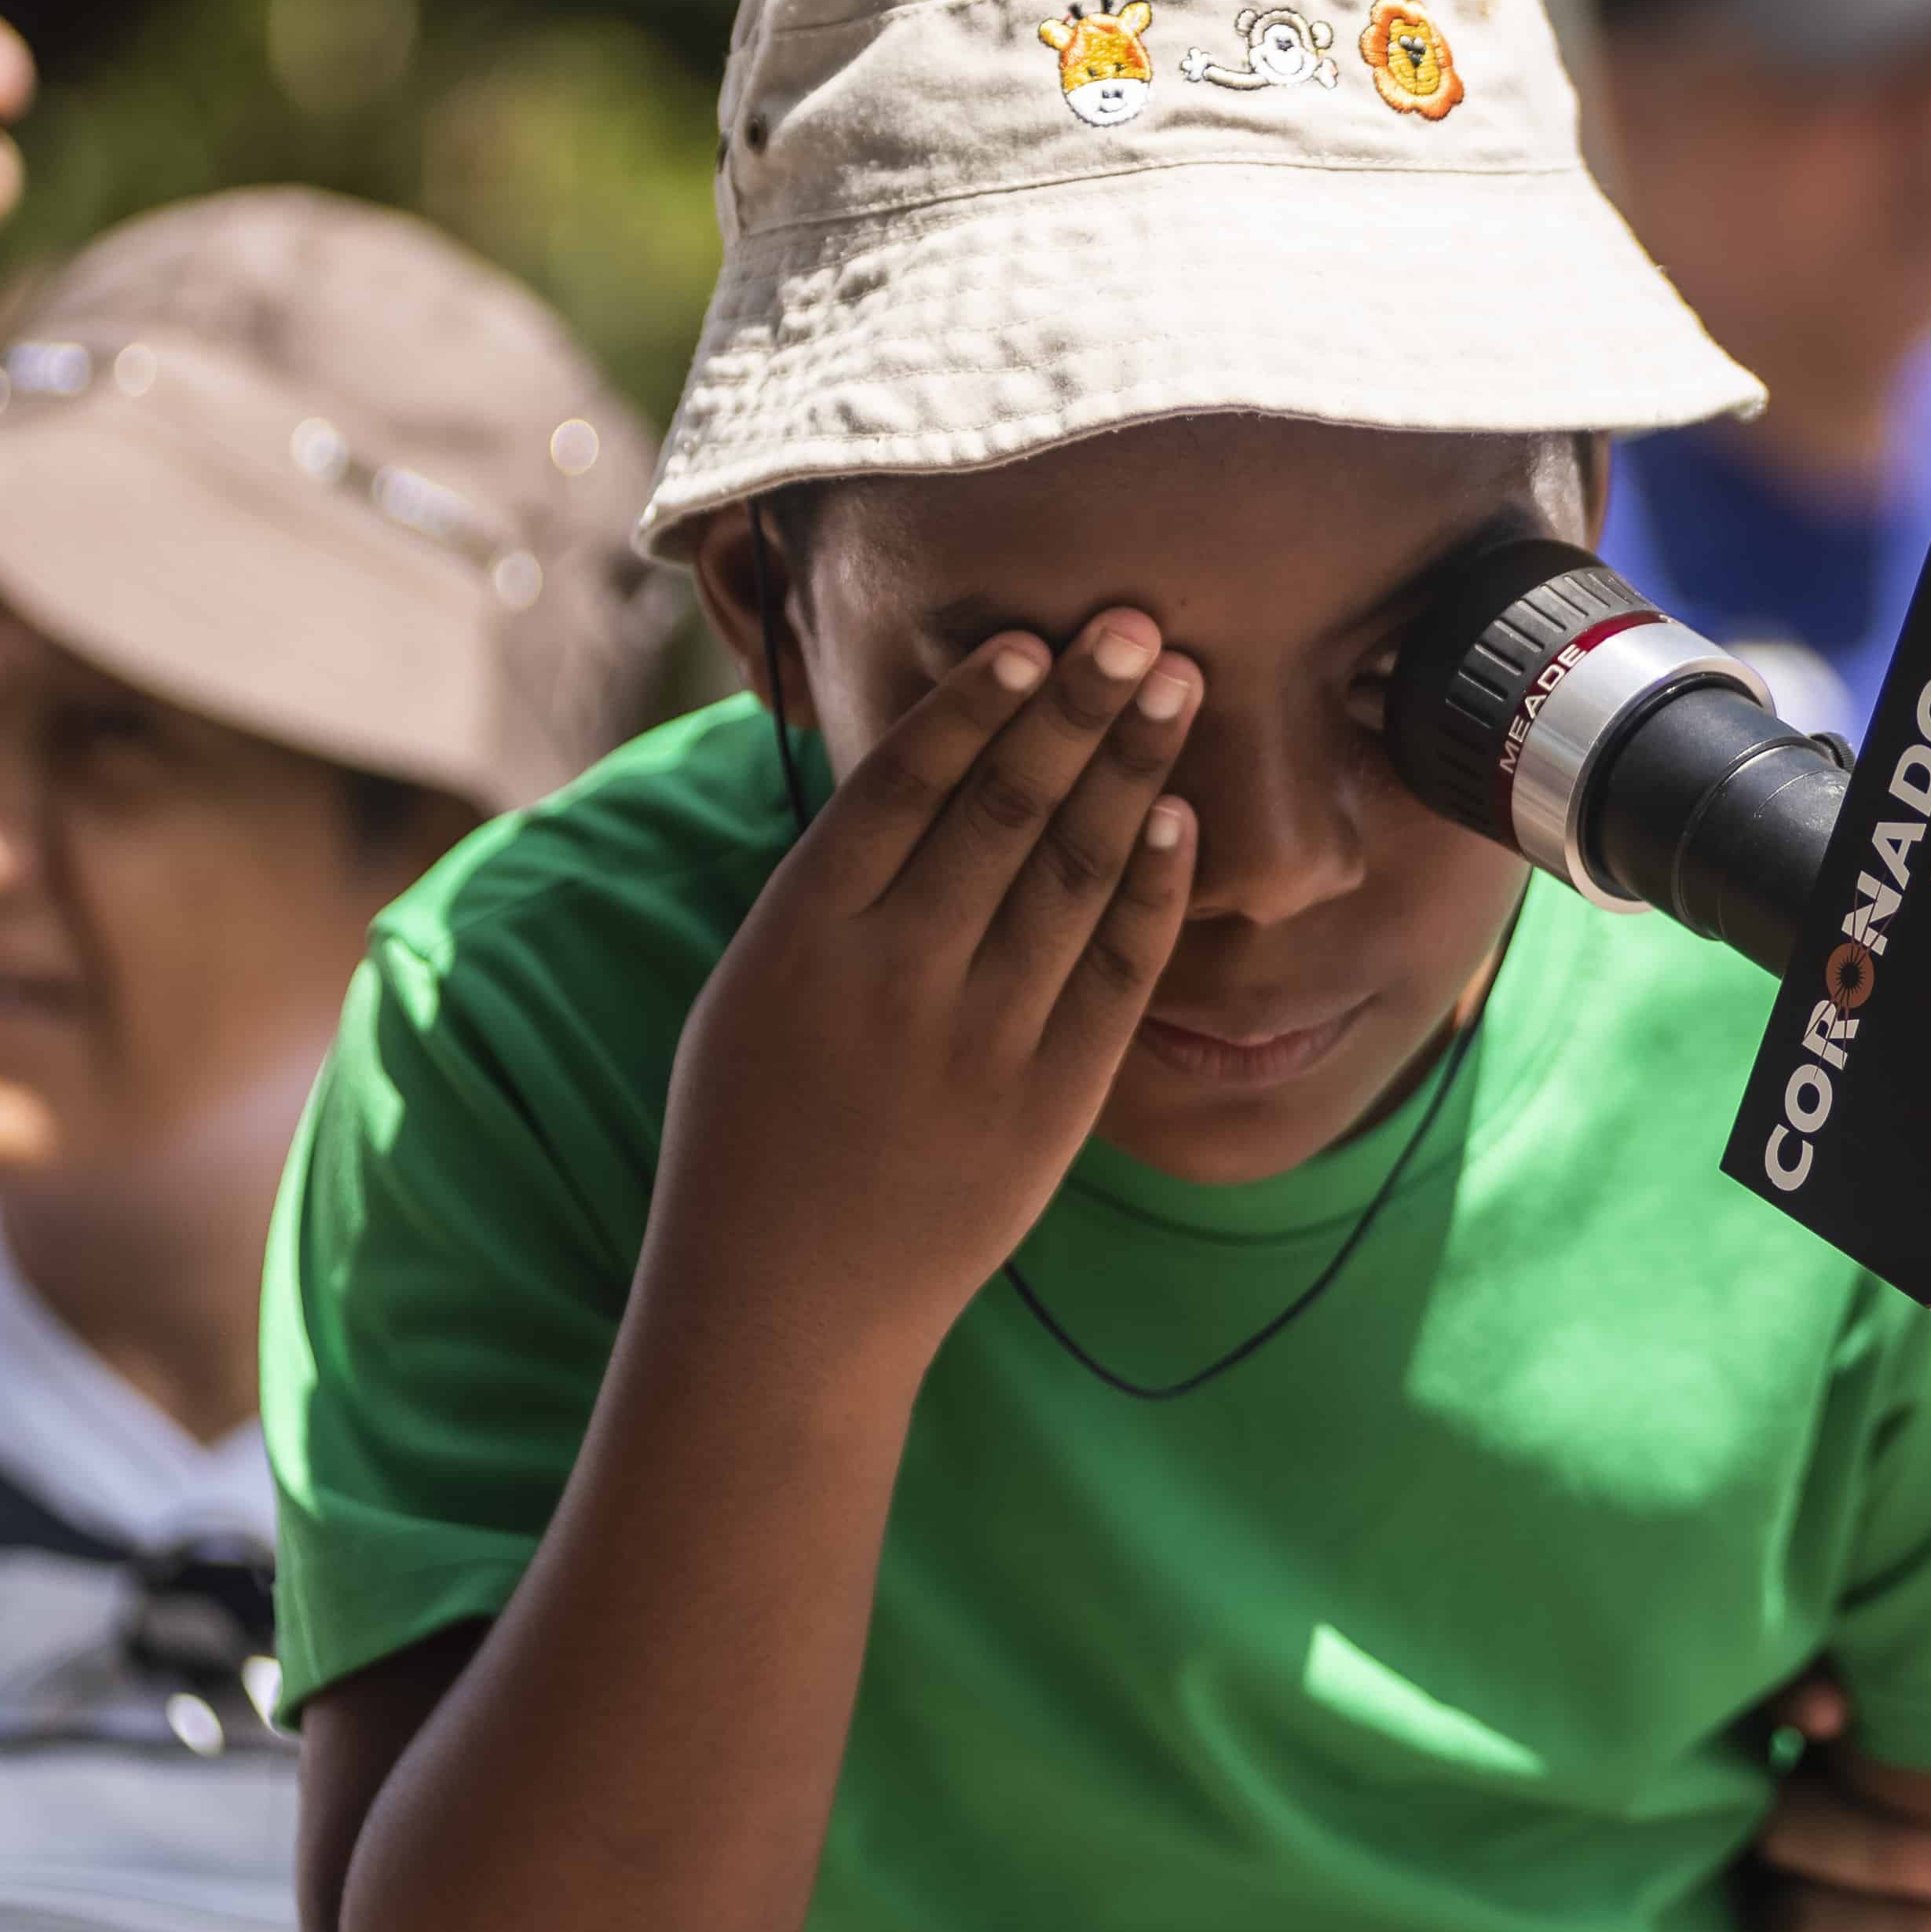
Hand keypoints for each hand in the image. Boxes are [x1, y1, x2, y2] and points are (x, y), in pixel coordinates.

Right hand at [651, 616, 1200, 1366]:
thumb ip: (831, 892)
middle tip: (1137, 623)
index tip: (1031, 640)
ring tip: (1175, 686)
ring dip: (1132, 770)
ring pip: (1073, 873)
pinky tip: (1179, 817)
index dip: (975, 707)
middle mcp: (895, 978)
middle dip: (1077, 706)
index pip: (903, 788)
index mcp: (801, 940)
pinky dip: (1150, 888)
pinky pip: (1116, 973)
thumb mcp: (751, 993)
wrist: (785, 1308)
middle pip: (1005, 808)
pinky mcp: (1050, 1103)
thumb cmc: (752, 1133)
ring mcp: (979, 1041)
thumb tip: (920, 773)